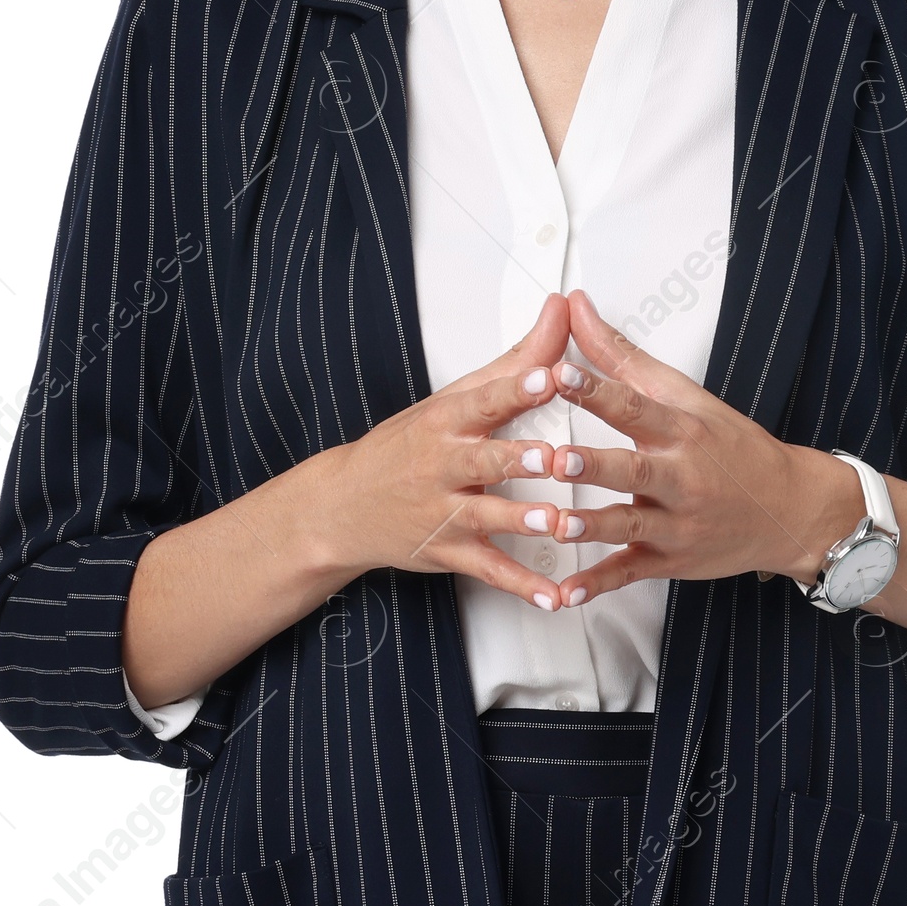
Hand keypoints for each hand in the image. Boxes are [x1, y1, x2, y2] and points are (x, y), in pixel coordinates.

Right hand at [326, 292, 589, 609]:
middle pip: (482, 461)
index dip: (516, 389)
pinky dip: (520, 586)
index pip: (483, 401)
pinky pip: (488, 571)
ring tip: (555, 525)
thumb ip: (518, 359)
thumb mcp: (455, 397)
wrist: (342, 506)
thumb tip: (565, 308)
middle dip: (517, 460)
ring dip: (520, 523)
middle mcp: (442, 466)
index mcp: (446, 422)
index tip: (549, 376)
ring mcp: (443, 513)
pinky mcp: (447, 552)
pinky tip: (553, 597)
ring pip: (485, 518)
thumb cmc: (408, 445)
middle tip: (551, 457)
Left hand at [535, 289, 862, 601]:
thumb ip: (623, 357)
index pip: (636, 406)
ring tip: (557, 524)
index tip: (561, 374)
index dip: (597, 390)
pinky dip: (597, 585)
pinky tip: (563, 593)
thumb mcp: (687, 397)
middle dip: (594, 465)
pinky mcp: (670, 560)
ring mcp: (675, 524)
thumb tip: (576, 307)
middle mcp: (680, 478)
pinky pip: (629, 574)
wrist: (790, 510)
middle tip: (555, 458)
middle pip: (632, 470)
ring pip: (628, 526)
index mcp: (682, 431)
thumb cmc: (732, 448)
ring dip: (591, 527)